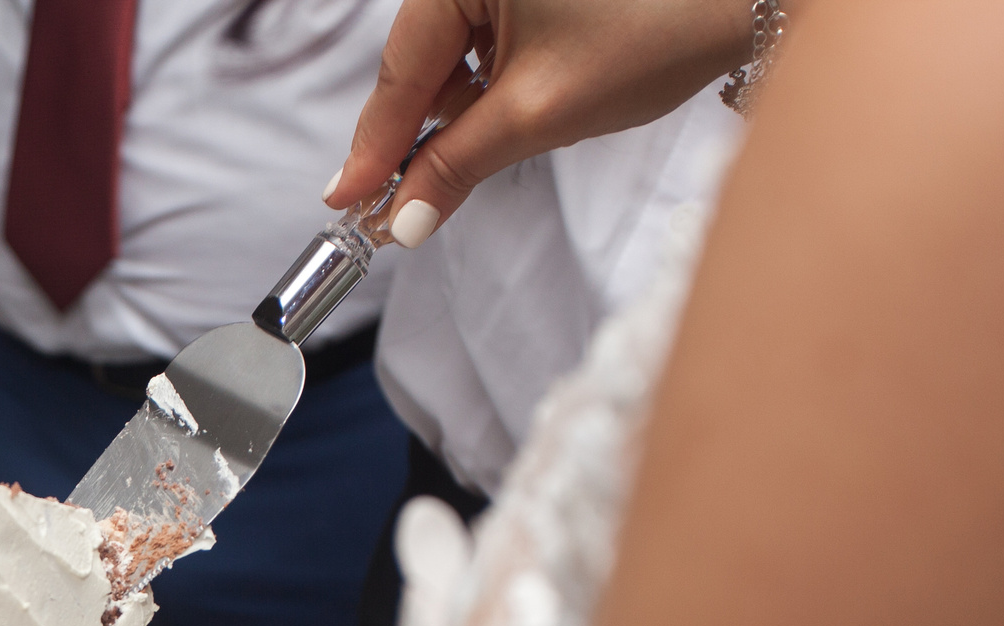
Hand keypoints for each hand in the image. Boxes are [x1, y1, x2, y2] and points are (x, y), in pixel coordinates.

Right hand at [323, 0, 754, 244]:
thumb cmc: (659, 28)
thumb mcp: (541, 111)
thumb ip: (457, 165)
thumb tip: (402, 218)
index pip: (400, 66)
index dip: (373, 144)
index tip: (344, 201)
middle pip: (420, 58)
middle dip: (416, 131)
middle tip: (393, 205)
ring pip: (451, 52)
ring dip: (453, 111)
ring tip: (469, 155)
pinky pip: (484, 36)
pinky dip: (485, 84)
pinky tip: (499, 116)